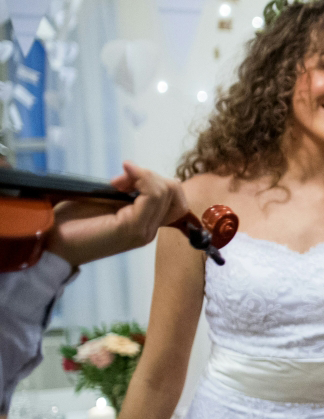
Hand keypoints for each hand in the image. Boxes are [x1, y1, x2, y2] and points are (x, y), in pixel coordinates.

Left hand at [47, 162, 189, 266]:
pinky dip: (142, 178)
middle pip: (173, 191)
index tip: (123, 181)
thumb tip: (138, 175)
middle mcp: (151, 229)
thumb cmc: (74, 223)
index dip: (156, 180)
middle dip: (149, 175)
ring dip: (144, 176)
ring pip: (165, 191)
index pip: (175, 197)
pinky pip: (153, 196)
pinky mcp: (133, 229)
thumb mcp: (105, 201)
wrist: (53, 243)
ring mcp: (144, 231)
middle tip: (118, 182)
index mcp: (146, 223)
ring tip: (116, 183)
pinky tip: (119, 180)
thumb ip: (128, 193)